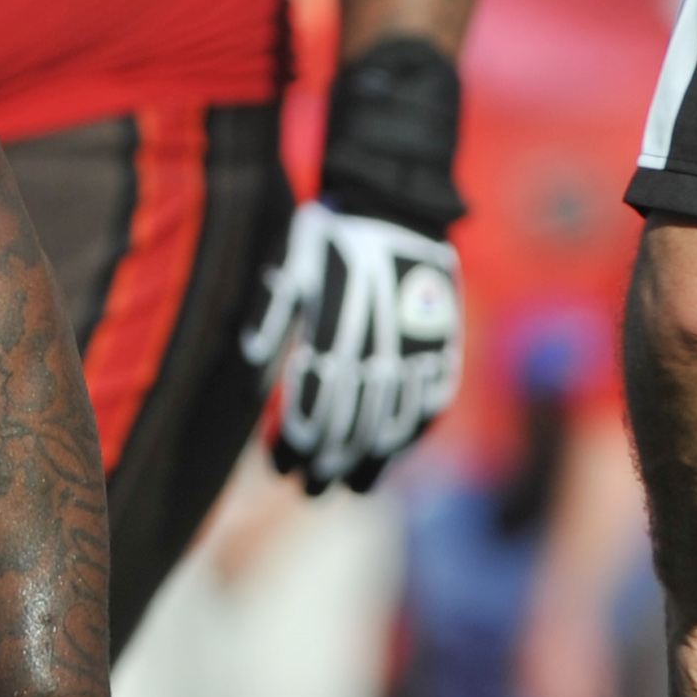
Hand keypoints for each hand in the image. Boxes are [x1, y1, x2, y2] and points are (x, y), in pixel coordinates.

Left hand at [245, 198, 460, 492]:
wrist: (397, 205)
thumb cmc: (329, 237)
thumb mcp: (290, 266)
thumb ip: (270, 317)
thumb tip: (251, 369)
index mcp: (336, 327)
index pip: (312, 402)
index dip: (295, 441)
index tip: (280, 466)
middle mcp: (380, 344)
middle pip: (353, 422)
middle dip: (329, 462)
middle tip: (310, 491)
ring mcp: (418, 347)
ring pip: (395, 420)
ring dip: (372, 459)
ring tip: (350, 487)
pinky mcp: (445, 344)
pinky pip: (433, 400)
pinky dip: (413, 431)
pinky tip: (395, 450)